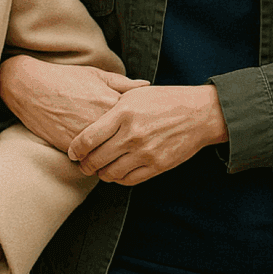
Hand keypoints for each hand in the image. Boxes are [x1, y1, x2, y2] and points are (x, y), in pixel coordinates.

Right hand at [0, 56, 149, 152]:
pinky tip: (99, 156)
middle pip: (126, 140)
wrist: (31, 88)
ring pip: (109, 154)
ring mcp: (85, 136)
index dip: (141, 123)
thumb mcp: (97, 75)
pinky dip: (95, 159)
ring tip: (118, 155)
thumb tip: (146, 85)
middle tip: (135, 145)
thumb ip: (123, 83)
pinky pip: (90, 159)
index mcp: (111, 101)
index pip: (137, 120)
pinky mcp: (70, 147)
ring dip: (113, 155)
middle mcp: (101, 121)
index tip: (144, 126)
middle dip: (131, 143)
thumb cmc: (66, 78)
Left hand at [67, 84, 228, 185]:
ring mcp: (145, 152)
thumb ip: (111, 107)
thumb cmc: (164, 100)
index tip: (73, 152)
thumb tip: (88, 121)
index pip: (88, 138)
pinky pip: (129, 180)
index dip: (76, 149)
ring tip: (99, 170)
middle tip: (82, 165)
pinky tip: (116, 172)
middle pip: (97, 158)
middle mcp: (132, 134)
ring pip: (111, 172)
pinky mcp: (157, 166)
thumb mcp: (135, 94)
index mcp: (123, 112)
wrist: (199, 113)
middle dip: (85, 165)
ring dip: (101, 174)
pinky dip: (119, 179)